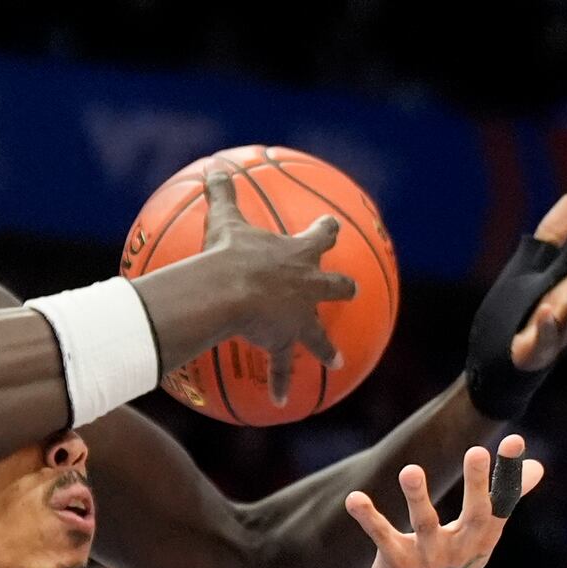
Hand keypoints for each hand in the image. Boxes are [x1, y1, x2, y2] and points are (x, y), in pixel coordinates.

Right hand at [201, 170, 355, 404]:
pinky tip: (283, 401)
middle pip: (335, 285)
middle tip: (353, 290)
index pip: (320, 236)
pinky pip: (281, 366)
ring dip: (326, 348)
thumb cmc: (232, 252)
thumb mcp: (226, 219)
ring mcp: (298, 316)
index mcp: (297, 254)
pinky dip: (281, 383)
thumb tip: (213, 166)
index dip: (326, 231)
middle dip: (344, 288)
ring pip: (317, 335)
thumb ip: (223, 194)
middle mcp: (306, 286)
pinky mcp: (283, 340)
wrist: (233, 289)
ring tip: (336, 361)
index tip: (333, 226)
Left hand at [344, 435, 544, 567]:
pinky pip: (382, 536)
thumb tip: (539, 466)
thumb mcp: (483, 534)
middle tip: (477, 451)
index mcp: (483, 535)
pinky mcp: (397, 562)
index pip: (501, 501)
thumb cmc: (456, 562)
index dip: (509, 474)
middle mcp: (460, 546)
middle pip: (474, 513)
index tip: (514, 441)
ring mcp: (429, 555)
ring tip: (410, 470)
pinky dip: (368, 517)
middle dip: (476, 483)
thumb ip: (507, 496)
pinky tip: (354, 498)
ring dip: (417, 496)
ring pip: (424, 523)